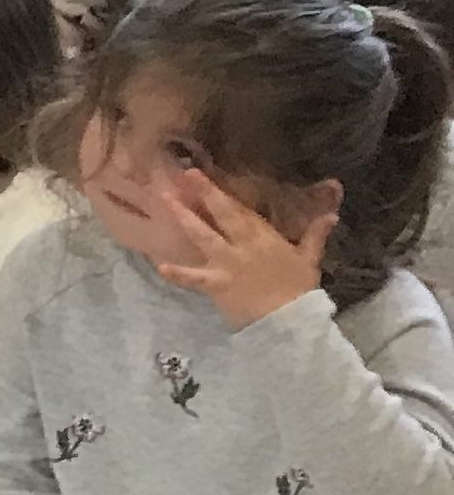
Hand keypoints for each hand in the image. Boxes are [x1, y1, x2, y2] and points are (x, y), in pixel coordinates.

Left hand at [149, 163, 333, 329]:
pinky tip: (161, 266)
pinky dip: (178, 274)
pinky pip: (194, 279)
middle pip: (222, 215)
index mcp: (263, 238)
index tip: (201, 175)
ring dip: (185, 218)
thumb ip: (315, 234)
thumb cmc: (299, 289)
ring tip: (165, 200)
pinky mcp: (217, 284)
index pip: (239, 211)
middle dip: (205, 193)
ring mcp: (227, 264)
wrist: (291, 320)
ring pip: (203, 236)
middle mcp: (242, 246)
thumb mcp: (309, 259)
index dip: (220, 192)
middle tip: (186, 174)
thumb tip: (332, 214)